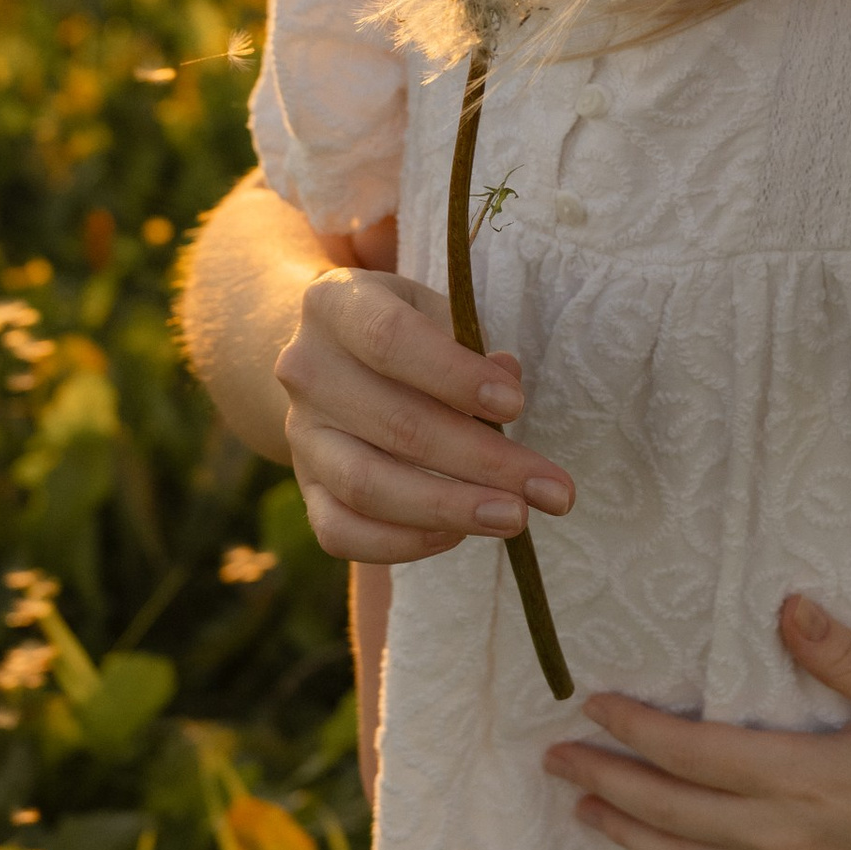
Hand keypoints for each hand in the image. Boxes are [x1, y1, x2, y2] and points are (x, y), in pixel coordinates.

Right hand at [273, 260, 576, 563]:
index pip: (390, 340)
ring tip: (515, 517)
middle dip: (484, 462)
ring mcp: (300, 435)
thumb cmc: (406, 332)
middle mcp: (305, 370)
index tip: (516, 405)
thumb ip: (470, 342)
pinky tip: (457, 535)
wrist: (333, 357)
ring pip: (367, 486)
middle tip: (550, 489)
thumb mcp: (436, 311)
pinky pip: (341, 532)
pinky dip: (401, 543)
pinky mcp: (306, 487)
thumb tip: (508, 381)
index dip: (455, 376)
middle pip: (395, 425)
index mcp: (335, 305)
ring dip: (450, 509)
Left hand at [540, 593, 850, 849]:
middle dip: (606, 781)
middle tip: (557, 760)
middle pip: (670, 810)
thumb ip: (844, 655)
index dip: (633, 728)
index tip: (592, 705)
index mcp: (803, 777)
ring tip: (587, 812)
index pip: (691, 750)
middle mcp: (785, 839)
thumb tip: (784, 605)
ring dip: (630, 837)